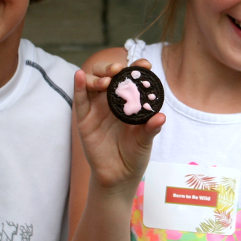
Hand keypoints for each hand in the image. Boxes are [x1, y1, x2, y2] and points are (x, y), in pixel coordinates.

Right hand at [73, 59, 165, 193]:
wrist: (119, 176)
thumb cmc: (134, 154)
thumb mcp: (145, 140)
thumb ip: (151, 128)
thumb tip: (161, 117)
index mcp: (129, 101)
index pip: (132, 79)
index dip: (136, 69)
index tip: (144, 65)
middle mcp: (112, 100)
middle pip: (109, 75)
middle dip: (113, 68)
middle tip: (119, 69)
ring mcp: (97, 108)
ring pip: (94, 83)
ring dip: (98, 77)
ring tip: (106, 81)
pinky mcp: (84, 119)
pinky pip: (80, 100)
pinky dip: (79, 86)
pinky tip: (80, 75)